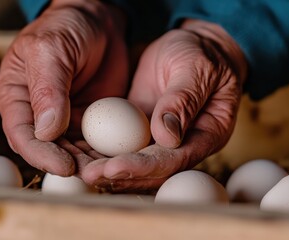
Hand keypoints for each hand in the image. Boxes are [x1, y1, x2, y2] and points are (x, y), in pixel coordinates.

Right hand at [0, 0, 128, 175]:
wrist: (98, 23)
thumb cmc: (66, 28)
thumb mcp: (50, 50)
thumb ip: (47, 89)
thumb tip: (46, 131)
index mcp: (17, 98)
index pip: (22, 134)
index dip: (40, 154)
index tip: (63, 165)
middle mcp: (38, 114)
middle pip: (47, 149)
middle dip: (67, 164)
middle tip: (90, 174)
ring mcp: (64, 119)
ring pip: (72, 150)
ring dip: (88, 163)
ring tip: (106, 171)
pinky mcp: (88, 121)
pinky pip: (94, 142)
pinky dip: (103, 152)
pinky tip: (117, 159)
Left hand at [81, 19, 247, 191]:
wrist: (189, 47)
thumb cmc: (199, 53)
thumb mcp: (196, 68)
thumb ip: (183, 100)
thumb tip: (167, 137)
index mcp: (206, 134)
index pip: (176, 159)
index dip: (145, 167)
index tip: (114, 167)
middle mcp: (184, 144)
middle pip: (153, 171)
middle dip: (121, 175)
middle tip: (90, 175)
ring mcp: (161, 138)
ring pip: (135, 162)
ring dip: (108, 169)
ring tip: (82, 170)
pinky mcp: (142, 129)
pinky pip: (124, 146)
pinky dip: (105, 152)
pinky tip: (83, 154)